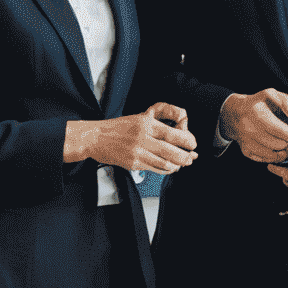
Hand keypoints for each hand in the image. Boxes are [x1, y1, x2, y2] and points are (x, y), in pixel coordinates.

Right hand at [64, 104, 195, 171]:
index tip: (193, 143)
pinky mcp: (132, 163)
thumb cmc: (118, 127)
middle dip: (185, 156)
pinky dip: (165, 170)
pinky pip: (154, 168)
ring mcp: (137, 152)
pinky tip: (170, 168)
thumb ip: (158, 120)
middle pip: (170, 150)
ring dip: (177, 165)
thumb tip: (180, 125)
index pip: (171, 133)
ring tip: (183, 164)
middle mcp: (142, 137)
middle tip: (191, 157)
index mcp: (145, 123)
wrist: (95, 137)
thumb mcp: (139, 117)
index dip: (186, 140)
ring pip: (164, 162)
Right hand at [218, 89, 287, 163]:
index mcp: (258, 113)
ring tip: (285, 144)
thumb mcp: (273, 95)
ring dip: (282, 151)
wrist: (236, 112)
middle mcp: (250, 128)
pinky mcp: (245, 150)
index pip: (280, 130)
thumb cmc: (258, 103)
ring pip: (272, 155)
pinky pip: (264, 159)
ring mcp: (246, 141)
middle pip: (278, 144)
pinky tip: (275, 148)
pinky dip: (272, 156)